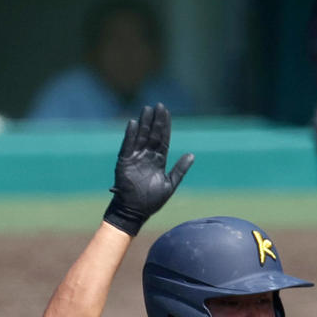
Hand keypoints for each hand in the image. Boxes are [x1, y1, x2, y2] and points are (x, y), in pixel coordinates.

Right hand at [103, 104, 192, 235]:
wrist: (135, 211)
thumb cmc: (152, 200)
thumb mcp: (170, 184)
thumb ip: (180, 169)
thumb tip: (192, 155)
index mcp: (158, 161)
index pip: (163, 140)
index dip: (165, 127)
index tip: (167, 113)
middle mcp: (147, 156)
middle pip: (152, 135)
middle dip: (156, 121)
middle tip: (159, 105)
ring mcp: (135, 158)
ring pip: (140, 137)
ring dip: (143, 123)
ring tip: (147, 109)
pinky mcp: (124, 162)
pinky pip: (127, 146)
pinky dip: (130, 135)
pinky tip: (133, 123)